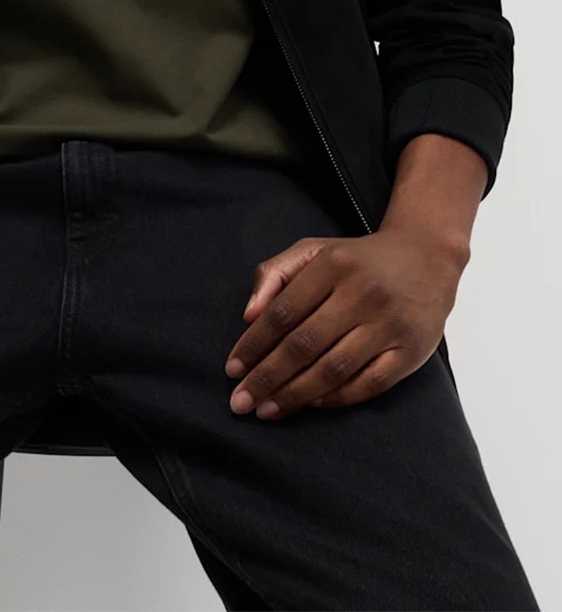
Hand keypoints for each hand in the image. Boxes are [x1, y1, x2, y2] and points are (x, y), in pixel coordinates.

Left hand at [223, 226, 465, 420]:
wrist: (428, 257)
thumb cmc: (357, 259)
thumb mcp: (314, 250)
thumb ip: (275, 273)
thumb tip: (249, 315)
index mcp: (333, 264)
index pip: (283, 311)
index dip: (253, 344)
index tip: (232, 369)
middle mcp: (362, 294)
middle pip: (304, 344)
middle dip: (267, 377)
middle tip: (241, 401)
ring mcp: (389, 325)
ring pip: (333, 369)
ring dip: (295, 395)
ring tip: (267, 409)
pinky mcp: (411, 352)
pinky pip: (367, 385)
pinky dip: (335, 398)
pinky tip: (310, 403)